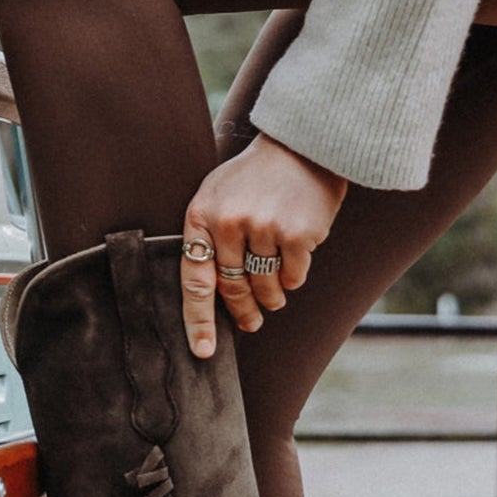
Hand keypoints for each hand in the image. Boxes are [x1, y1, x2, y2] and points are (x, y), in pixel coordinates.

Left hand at [180, 133, 347, 356]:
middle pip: (233, 289)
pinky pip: (293, 278)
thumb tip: (214, 296)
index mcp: (202, 215)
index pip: (194, 280)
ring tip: (276, 290)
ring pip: (265, 287)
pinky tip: (296, 257)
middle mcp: (229, 222)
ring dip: (272, 296)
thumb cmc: (256, 177)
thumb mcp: (218, 195)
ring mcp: (263, 228)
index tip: (203, 351)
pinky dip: (294, 276)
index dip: (198, 321)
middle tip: (252, 323)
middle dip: (244, 311)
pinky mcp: (296, 234)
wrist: (302, 145)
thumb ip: (209, 237)